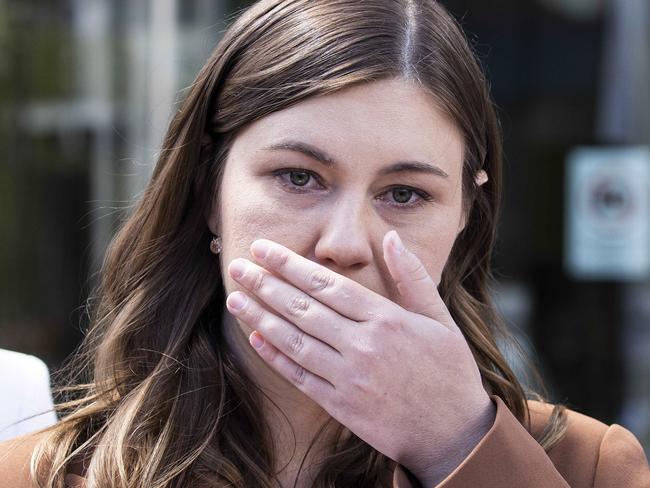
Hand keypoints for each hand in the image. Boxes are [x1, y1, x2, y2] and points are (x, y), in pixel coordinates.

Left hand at [225, 230, 495, 484]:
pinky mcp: (340, 406)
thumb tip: (391, 237)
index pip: (326, 284)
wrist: (454, 435)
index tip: (263, 249)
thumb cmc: (449, 371)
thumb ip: (412, 277)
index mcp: (386, 319)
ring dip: (260, 316)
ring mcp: (348, 378)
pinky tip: (256, 338)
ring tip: (235, 297)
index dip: (290, 265)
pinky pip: (300, 376)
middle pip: (303, 308)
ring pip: (294, 340)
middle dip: (265, 284)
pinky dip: (275, 357)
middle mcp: (362, 345)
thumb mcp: (440, 318)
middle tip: (237, 266)